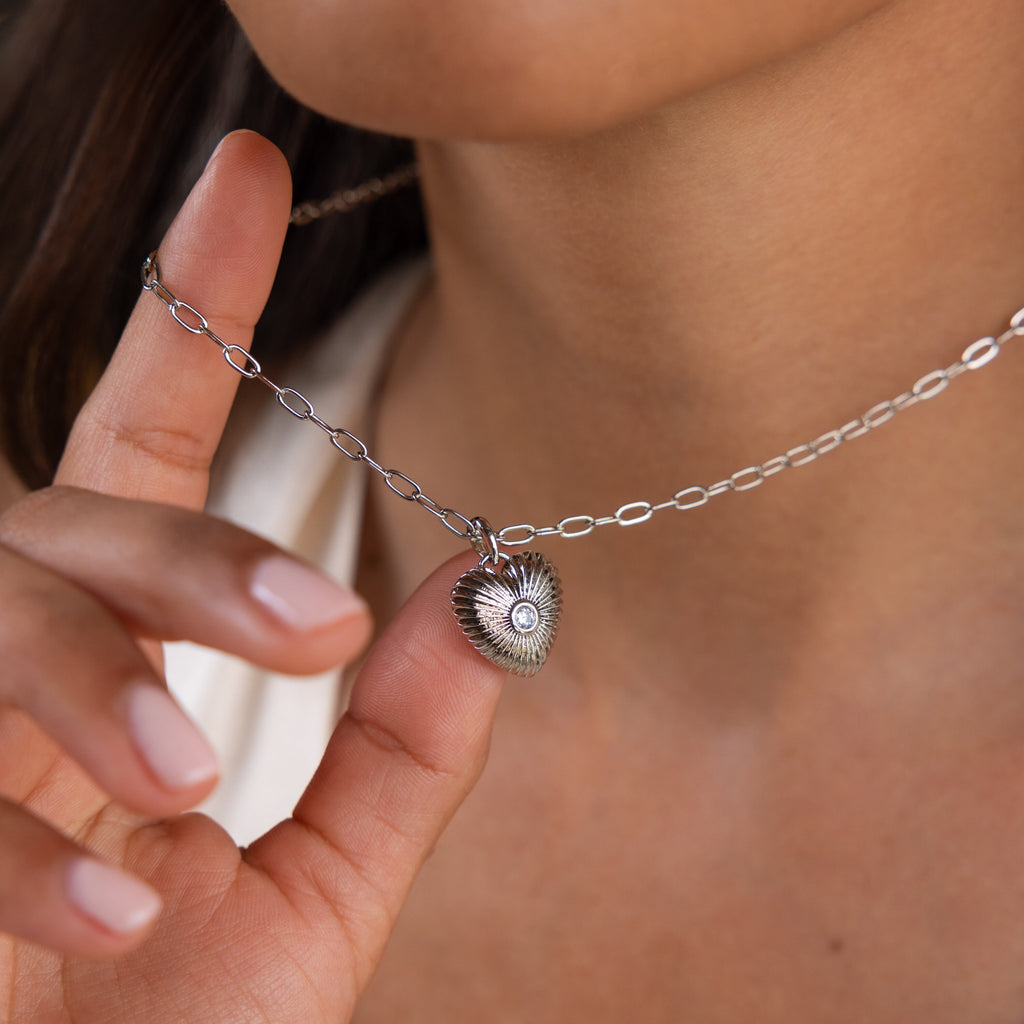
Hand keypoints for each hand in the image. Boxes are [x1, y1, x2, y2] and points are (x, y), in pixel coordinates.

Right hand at [0, 131, 504, 1022]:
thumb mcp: (323, 887)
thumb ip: (403, 750)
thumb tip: (484, 595)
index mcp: (134, 653)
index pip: (151, 433)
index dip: (196, 296)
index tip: (251, 173)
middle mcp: (28, 661)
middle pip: (86, 520)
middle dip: (195, 565)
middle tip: (315, 632)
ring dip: (100, 687)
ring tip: (195, 789)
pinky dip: (27, 847)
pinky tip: (112, 914)